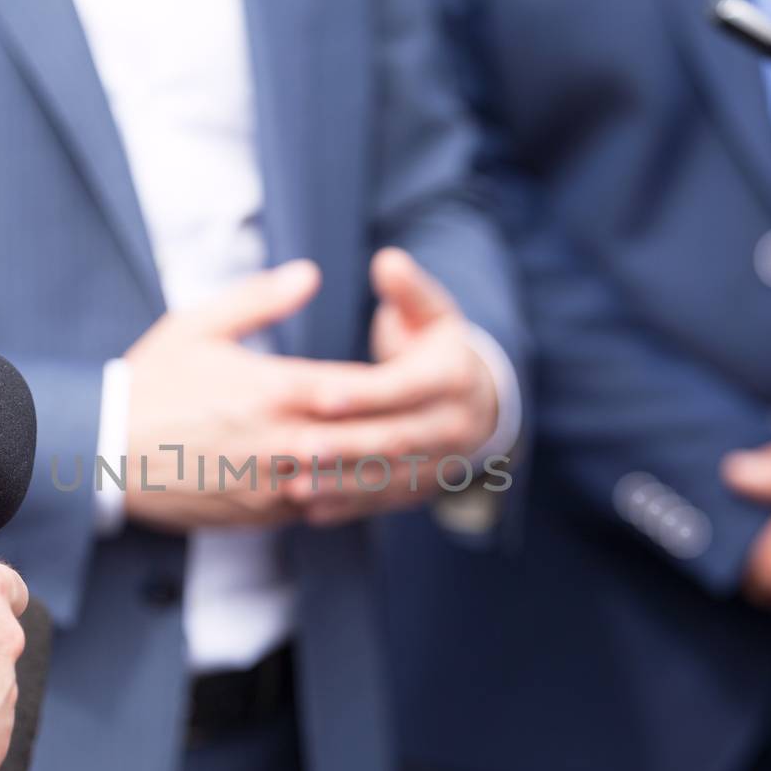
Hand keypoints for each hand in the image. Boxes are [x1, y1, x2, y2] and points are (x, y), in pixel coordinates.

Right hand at [121, 260, 412, 531]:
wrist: (102, 451)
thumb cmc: (149, 382)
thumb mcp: (199, 324)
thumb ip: (262, 299)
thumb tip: (310, 273)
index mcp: (274, 389)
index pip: (358, 389)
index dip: (395, 385)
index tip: (420, 377)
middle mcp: (282, 441)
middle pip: (366, 441)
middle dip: (402, 432)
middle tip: (437, 424)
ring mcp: (272, 484)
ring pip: (348, 481)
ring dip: (380, 470)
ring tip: (415, 460)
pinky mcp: (257, 514)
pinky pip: (317, 509)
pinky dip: (343, 497)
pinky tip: (361, 486)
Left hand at [285, 248, 500, 525]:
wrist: (477, 401)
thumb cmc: (435, 345)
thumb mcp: (431, 312)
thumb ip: (408, 290)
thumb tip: (387, 261)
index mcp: (453, 377)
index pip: (404, 388)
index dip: (363, 394)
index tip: (319, 394)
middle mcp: (454, 424)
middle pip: (395, 439)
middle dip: (345, 446)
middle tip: (296, 448)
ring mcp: (441, 462)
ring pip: (388, 477)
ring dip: (341, 485)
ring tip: (294, 485)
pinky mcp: (423, 487)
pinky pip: (384, 501)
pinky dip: (347, 506)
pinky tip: (308, 509)